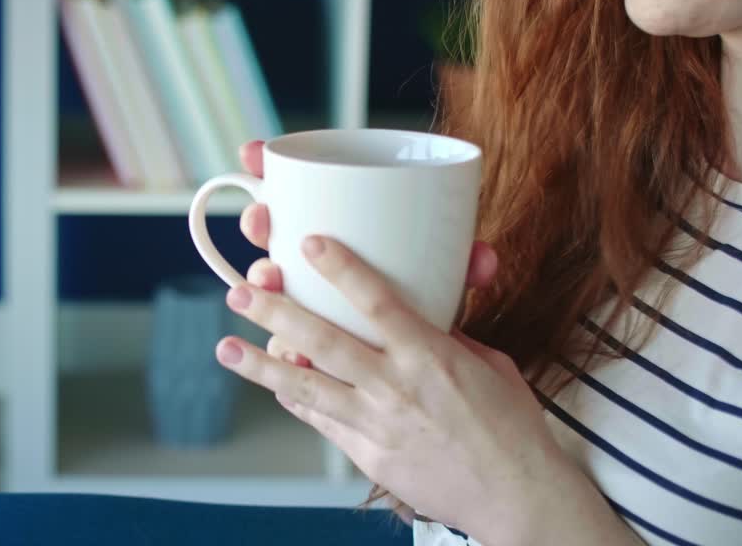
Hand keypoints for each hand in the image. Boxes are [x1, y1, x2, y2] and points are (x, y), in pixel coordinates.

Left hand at [226, 142, 632, 545]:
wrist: (517, 497)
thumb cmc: (509, 427)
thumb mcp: (485, 364)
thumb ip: (442, 336)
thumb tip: (417, 309)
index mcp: (430, 356)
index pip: (378, 302)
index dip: (341, 269)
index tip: (309, 243)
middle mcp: (396, 387)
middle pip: (323, 341)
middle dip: (276, 313)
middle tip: (242, 291)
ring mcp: (377, 424)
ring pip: (306, 387)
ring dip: (261, 365)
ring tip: (225, 347)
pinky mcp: (367, 455)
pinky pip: (321, 421)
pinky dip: (295, 401)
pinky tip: (272, 386)